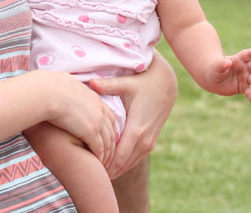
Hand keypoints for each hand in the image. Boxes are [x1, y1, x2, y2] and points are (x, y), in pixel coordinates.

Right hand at [39, 70, 117, 168]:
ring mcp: (97, 120)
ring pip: (108, 142)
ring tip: (104, 163)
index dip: (108, 129)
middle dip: (111, 144)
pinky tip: (98, 162)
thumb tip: (64, 88)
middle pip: (111, 131)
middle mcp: (99, 109)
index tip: (105, 139)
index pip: (108, 117)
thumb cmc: (50, 87)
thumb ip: (71, 90)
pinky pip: (100, 148)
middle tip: (108, 155)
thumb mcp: (65, 85)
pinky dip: (100, 156)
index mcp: (94, 98)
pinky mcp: (91, 131)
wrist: (48, 91)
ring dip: (107, 154)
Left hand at [90, 52, 176, 177]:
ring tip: (92, 168)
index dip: (102, 164)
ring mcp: (149, 143)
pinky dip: (121, 164)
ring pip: (128, 165)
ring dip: (112, 168)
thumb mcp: (126, 82)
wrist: (166, 85)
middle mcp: (144, 140)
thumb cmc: (144, 82)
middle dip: (104, 169)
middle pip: (122, 165)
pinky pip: (134, 160)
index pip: (118, 157)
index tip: (85, 164)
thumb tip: (90, 82)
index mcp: (137, 129)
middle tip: (84, 169)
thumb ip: (108, 85)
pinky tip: (107, 164)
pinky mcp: (150, 143)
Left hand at [205, 48, 250, 103]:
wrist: (213, 81)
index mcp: (238, 59)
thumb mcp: (216, 66)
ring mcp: (245, 78)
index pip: (248, 54)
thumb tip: (229, 63)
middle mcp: (245, 68)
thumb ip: (222, 64)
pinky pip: (250, 92)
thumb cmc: (215, 70)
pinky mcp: (244, 88)